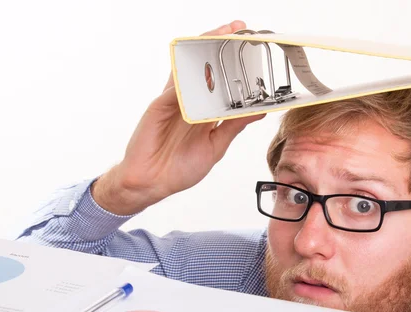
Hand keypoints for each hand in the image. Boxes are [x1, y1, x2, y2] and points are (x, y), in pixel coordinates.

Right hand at [92, 20, 264, 214]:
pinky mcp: (158, 108)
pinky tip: (197, 66)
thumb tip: (258, 111)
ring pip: (188, 69)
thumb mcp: (216, 144)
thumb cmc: (178, 167)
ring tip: (220, 34)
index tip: (249, 45)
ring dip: (202, 50)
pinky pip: (173, 89)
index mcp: (203, 110)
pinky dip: (185, 77)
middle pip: (203, 65)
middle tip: (237, 28)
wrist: (152, 183)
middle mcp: (188, 101)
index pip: (219, 78)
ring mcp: (172, 102)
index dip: (233, 62)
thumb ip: (234, 125)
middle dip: (219, 44)